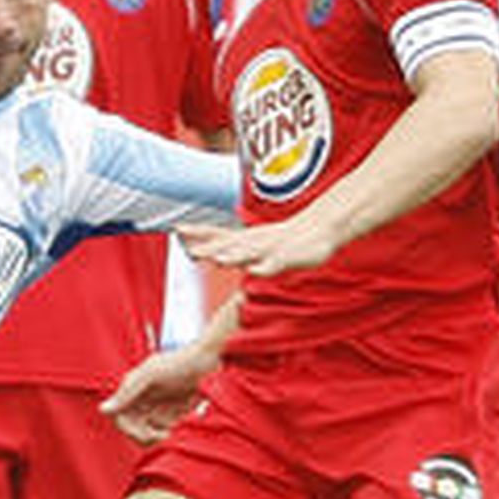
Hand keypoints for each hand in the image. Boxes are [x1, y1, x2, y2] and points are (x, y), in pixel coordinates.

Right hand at [101, 343, 215, 444]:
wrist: (211, 361)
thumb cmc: (181, 362)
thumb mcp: (151, 375)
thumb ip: (127, 392)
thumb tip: (103, 411)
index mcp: (131, 388)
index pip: (118, 417)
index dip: (127, 429)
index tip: (144, 433)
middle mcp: (141, 398)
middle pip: (130, 428)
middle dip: (142, 436)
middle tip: (161, 435)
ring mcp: (156, 406)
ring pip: (145, 432)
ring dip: (154, 438)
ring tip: (168, 434)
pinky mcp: (172, 414)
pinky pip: (162, 431)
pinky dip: (167, 435)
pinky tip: (176, 430)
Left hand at [179, 207, 343, 276]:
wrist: (320, 227)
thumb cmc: (284, 238)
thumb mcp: (253, 241)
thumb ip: (230, 247)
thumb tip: (203, 252)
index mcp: (246, 238)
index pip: (218, 234)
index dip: (198, 232)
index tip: (177, 228)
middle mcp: (255, 241)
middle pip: (229, 244)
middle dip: (210, 247)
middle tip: (191, 251)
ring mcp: (272, 249)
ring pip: (251, 253)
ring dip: (234, 256)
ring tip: (219, 260)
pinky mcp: (289, 258)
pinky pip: (275, 264)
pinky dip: (265, 267)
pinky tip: (255, 272)